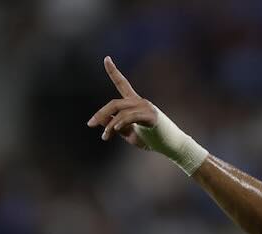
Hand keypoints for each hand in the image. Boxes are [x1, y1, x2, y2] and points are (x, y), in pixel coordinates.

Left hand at [87, 57, 208, 174]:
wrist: (171, 146)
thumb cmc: (151, 140)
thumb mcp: (128, 133)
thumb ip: (115, 125)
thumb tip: (100, 119)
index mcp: (134, 103)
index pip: (122, 83)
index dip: (113, 71)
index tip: (106, 58)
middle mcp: (139, 102)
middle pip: (114, 103)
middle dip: (101, 113)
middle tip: (90, 124)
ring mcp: (146, 107)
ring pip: (121, 112)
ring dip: (110, 126)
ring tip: (105, 137)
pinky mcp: (151, 116)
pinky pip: (131, 117)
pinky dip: (121, 122)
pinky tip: (115, 129)